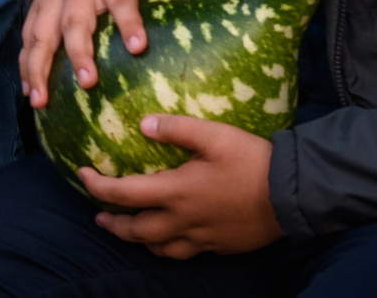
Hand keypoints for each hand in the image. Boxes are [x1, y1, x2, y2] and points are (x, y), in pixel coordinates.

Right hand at [20, 0, 194, 105]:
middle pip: (75, 21)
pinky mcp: (37, 8)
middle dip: (78, 52)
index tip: (139, 47)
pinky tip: (30, 93)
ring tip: (40, 99)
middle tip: (87, 82)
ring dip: (38, 67)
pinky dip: (25, 65)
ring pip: (41, 33)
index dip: (129, 22)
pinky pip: (27, 39)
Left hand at [80, 116, 280, 257]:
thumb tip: (143, 124)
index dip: (96, 186)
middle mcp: (184, 221)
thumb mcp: (214, 135)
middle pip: (136, 232)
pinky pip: (187, 252)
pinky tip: (173, 236)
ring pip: (160, 249)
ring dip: (139, 240)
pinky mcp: (222, 246)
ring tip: (130, 230)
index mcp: (176, 192)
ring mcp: (203, 238)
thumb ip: (176, 128)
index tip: (81, 175)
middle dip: (113, 224)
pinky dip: (170, 246)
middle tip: (98, 214)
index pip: (123, 195)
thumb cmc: (252, 161)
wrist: (295, 196)